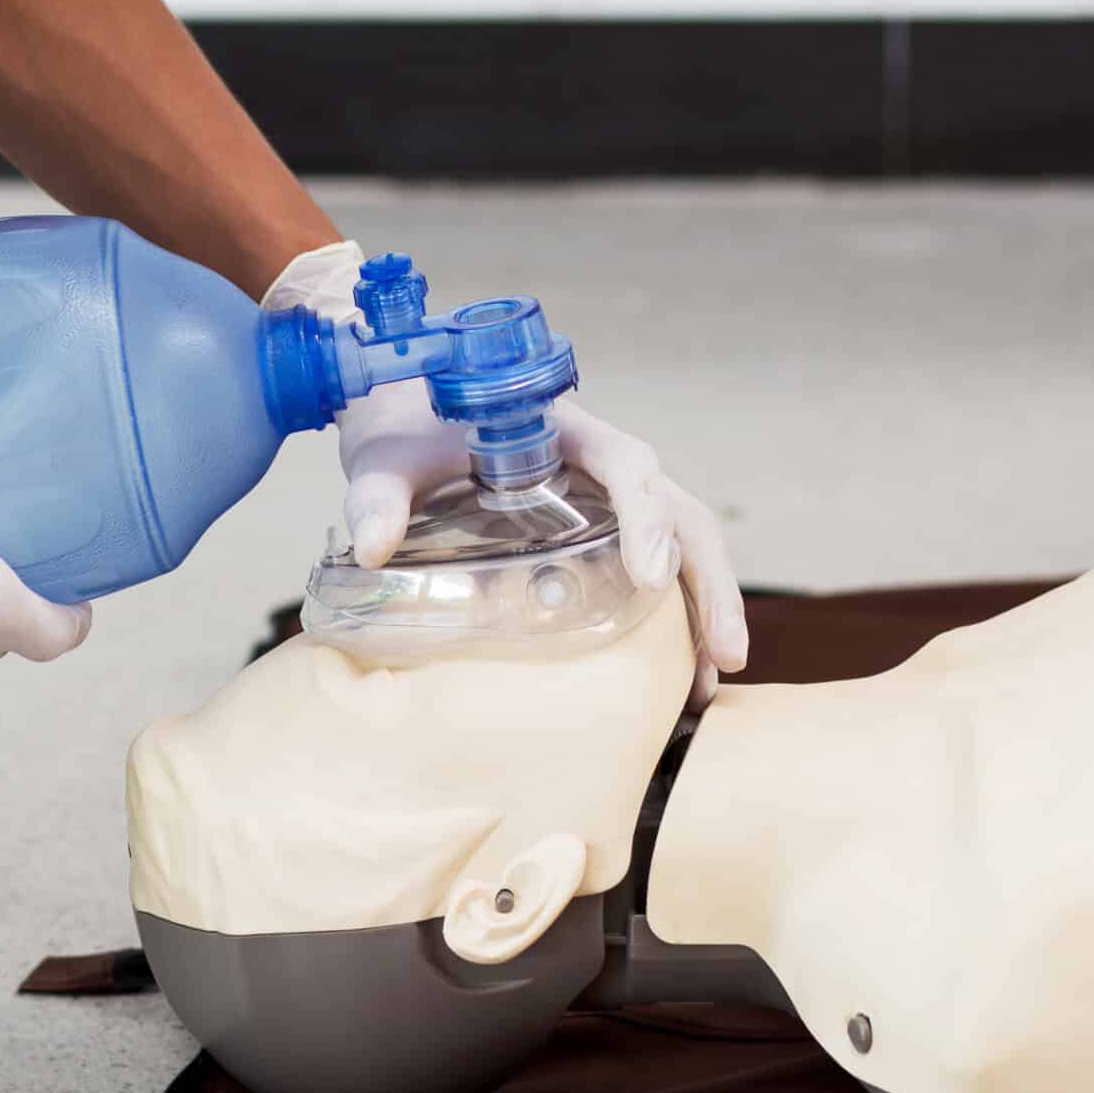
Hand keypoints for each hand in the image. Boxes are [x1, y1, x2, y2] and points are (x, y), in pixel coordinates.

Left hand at [265, 242, 749, 705]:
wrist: (394, 409)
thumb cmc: (397, 425)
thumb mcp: (381, 458)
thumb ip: (376, 496)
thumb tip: (369, 547)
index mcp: (563, 428)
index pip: (629, 463)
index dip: (646, 517)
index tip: (648, 575)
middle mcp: (597, 460)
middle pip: (680, 512)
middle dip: (709, 583)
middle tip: (724, 656)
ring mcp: (601, 496)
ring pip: (680, 542)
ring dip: (704, 607)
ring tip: (711, 683)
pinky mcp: (591, 529)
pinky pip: (649, 564)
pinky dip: (671, 615)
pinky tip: (676, 674)